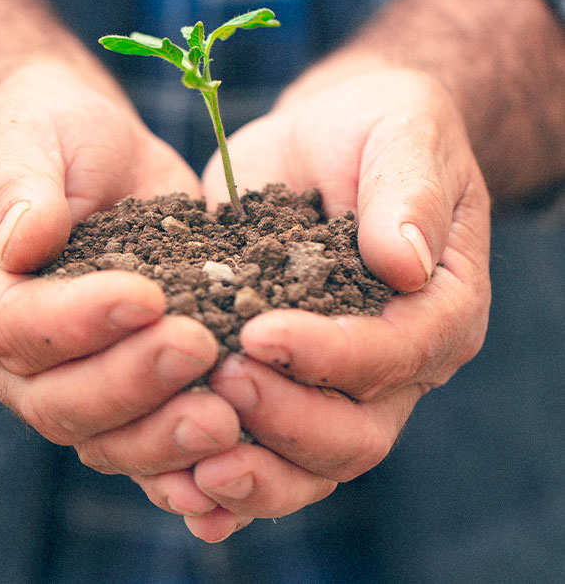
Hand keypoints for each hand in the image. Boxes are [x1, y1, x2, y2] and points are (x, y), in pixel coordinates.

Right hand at [0, 60, 240, 489]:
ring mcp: (58, 375)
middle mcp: (1, 348)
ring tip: (225, 419)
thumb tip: (24, 243)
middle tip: (198, 350)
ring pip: (97, 435)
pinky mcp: (114, 380)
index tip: (146, 295)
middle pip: (53, 398)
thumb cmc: (49, 132)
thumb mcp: (24, 133)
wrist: (86, 151)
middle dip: (127, 382)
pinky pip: (137, 438)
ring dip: (160, 435)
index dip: (74, 321)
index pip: (6, 324)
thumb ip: (14, 183)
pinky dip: (179, 457)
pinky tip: (228, 450)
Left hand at [138, 64, 490, 540]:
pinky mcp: (285, 380)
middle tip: (222, 381)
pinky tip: (183, 493)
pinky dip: (229, 484)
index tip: (261, 331)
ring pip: (311, 464)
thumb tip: (404, 260)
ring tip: (194, 465)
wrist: (329, 141)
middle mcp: (396, 362)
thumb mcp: (402, 134)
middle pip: (357, 433)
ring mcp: (338, 382)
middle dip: (288, 418)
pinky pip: (267, 453)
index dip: (333, 355)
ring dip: (255, 472)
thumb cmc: (376, 129)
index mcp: (439, 307)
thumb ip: (408, 192)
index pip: (398, 354)